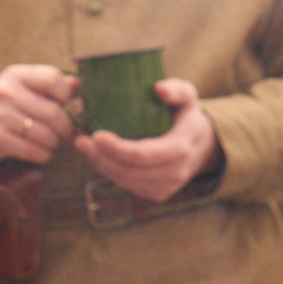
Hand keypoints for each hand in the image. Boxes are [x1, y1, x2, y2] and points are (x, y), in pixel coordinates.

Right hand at [0, 64, 78, 165]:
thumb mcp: (21, 86)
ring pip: (45, 134)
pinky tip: (41, 152)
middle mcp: (6, 92)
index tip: (66, 105)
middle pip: (53, 112)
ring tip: (52, 143)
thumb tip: (78, 85)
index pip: (52, 78)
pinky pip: (33, 151)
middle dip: (66, 128)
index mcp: (16, 75)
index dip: (66, 94)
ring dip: (54, 143)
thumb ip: (49, 84)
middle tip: (67, 134)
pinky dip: (43, 155)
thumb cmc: (3, 105)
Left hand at [75, 78, 219, 204]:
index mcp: (180, 148)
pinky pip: (128, 186)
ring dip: (100, 166)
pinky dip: (108, 172)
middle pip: (129, 171)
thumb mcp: (188, 96)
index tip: (96, 135)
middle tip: (80, 140)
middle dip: (100, 158)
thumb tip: (158, 89)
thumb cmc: (187, 116)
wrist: (202, 146)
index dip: (118, 148)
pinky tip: (96, 157)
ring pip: (125, 182)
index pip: (144, 154)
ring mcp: (165, 187)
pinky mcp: (157, 194)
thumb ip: (176, 90)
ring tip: (83, 146)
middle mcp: (174, 172)